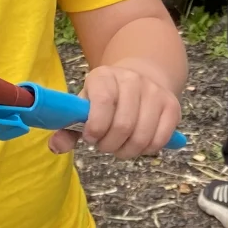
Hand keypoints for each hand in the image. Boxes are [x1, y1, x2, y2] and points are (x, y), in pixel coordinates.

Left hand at [56, 64, 180, 158]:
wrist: (140, 77)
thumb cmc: (105, 98)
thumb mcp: (84, 106)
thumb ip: (67, 128)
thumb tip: (56, 147)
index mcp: (104, 76)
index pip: (103, 102)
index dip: (95, 128)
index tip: (90, 137)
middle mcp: (132, 80)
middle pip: (123, 125)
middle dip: (109, 145)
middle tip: (104, 145)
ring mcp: (155, 92)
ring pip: (142, 136)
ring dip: (127, 151)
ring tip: (119, 147)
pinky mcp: (172, 106)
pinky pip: (160, 139)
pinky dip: (146, 150)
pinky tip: (137, 145)